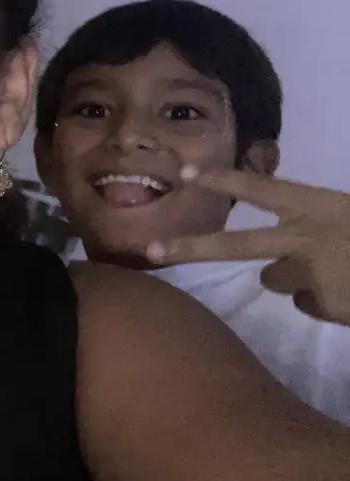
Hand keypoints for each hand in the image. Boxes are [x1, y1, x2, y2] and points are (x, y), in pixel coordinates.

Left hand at [146, 165, 349, 325]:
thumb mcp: (349, 213)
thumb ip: (318, 219)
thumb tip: (288, 247)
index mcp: (320, 206)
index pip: (263, 189)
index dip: (224, 180)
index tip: (185, 172)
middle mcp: (308, 239)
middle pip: (236, 245)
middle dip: (189, 247)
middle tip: (150, 248)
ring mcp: (313, 276)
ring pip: (276, 280)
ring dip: (292, 278)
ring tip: (334, 270)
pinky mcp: (325, 307)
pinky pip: (309, 304)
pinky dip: (325, 302)